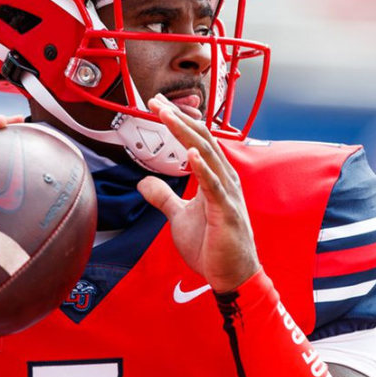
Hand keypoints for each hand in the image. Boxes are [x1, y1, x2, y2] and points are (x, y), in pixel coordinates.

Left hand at [136, 95, 260, 293]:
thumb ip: (165, 197)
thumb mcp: (180, 217)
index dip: (178, 121)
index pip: (196, 140)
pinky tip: (190, 152)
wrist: (231, 275)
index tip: (158, 105)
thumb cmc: (212, 246)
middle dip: (177, 118)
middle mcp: (224, 178)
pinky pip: (213, 185)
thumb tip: (144, 182)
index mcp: (216, 177)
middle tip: (155, 101)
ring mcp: (227, 193)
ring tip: (167, 115)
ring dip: (185, 133)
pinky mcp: (225, 211)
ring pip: (206, 154)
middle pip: (200, 139)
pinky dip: (202, 167)